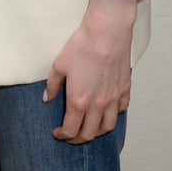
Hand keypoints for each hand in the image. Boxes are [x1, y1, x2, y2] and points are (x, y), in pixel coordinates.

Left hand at [44, 0, 137, 142]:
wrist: (107, 32)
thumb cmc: (83, 46)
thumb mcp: (59, 65)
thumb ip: (52, 85)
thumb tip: (47, 98)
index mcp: (79, 101)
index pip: (70, 129)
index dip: (62, 135)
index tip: (57, 133)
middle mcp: (98, 105)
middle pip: (89, 133)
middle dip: (78, 138)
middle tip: (71, 135)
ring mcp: (113, 98)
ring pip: (108, 126)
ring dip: (97, 132)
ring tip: (90, 129)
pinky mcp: (124, 89)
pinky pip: (121, 110)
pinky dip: (113, 115)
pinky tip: (107, 111)